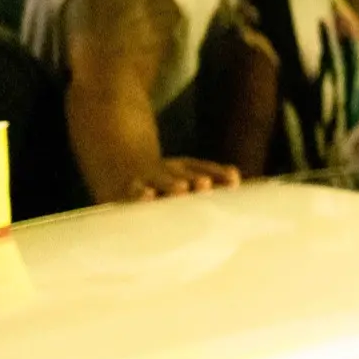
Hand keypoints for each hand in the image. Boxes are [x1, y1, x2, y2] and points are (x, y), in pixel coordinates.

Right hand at [127, 157, 241, 200]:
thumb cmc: (165, 178)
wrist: (123, 163)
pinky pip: (135, 191)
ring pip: (162, 181)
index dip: (219, 175)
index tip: (234, 181)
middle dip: (195, 180)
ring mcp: (149, 178)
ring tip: (182, 188)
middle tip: (205, 183)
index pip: (205, 170)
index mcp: (185, 168)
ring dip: (172, 184)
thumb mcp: (187, 172)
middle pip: (185, 175)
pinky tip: (147, 194)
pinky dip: (141, 193)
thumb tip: (235, 177)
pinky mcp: (130, 188)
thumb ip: (212, 176)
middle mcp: (169, 171)